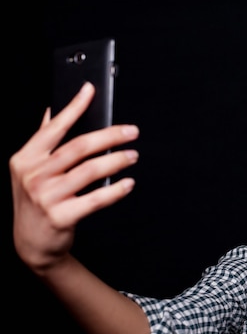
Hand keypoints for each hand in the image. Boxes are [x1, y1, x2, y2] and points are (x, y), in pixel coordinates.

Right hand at [9, 82, 139, 270]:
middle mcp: (34, 175)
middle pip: (78, 147)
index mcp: (26, 159)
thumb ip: (43, 141)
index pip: (54, 128)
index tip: (90, 89)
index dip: (74, 107)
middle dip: (109, 136)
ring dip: (116, 161)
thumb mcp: (30, 170)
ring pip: (90, 171)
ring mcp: (46, 196)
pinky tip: (128, 183)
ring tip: (133, 156)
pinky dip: (116, 190)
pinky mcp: (61, 216)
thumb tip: (53, 109)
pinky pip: (96, 199)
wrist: (32, 243)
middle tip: (132, 131)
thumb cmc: (36, 201)